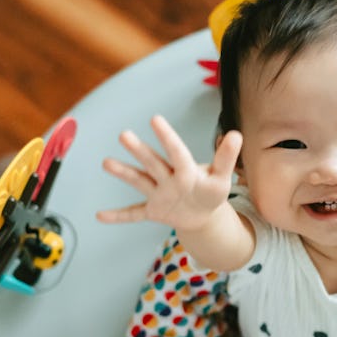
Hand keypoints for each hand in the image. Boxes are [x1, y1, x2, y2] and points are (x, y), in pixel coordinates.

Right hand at [97, 115, 241, 230]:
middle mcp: (167, 177)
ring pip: (140, 181)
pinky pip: (133, 214)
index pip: (176, 151)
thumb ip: (226, 158)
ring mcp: (158, 194)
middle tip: (124, 135)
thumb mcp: (221, 177)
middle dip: (140, 150)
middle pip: (153, 162)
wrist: (203, 213)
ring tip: (106, 163)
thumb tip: (236, 134)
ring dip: (124, 173)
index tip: (155, 119)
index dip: (167, 137)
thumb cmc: (211, 191)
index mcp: (185, 168)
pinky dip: (118, 216)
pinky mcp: (153, 211)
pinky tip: (100, 216)